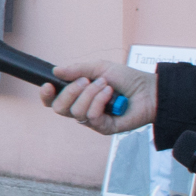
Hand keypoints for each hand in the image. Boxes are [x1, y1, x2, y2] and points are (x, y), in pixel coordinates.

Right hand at [40, 61, 154, 136]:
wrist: (148, 89)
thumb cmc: (126, 79)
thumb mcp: (100, 68)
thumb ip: (77, 70)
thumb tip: (55, 70)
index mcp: (78, 95)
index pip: (54, 101)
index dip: (46, 96)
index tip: (48, 85)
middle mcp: (82, 109)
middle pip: (60, 108)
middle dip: (71, 91)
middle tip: (87, 81)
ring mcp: (92, 120)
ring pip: (76, 112)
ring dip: (91, 94)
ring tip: (106, 85)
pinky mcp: (103, 128)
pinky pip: (91, 117)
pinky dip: (100, 101)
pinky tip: (111, 94)